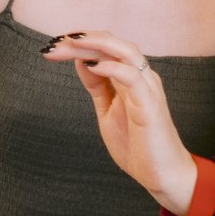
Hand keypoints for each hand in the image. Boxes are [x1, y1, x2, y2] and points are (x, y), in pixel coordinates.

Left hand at [46, 33, 198, 215]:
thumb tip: (81, 61)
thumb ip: (97, 86)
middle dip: (81, 40)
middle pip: (112, 45)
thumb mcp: (108, 111)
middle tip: (54, 44)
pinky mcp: (150, 105)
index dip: (78, 45)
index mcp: (131, 78)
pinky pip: (133, 78)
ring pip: (125, 52)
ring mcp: (148, 89)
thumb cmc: (138, 145)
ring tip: (72, 43)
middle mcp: (141, 77)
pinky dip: (112, 67)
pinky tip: (93, 65)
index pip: (104, 49)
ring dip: (97, 44)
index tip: (52, 47)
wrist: (162, 175)